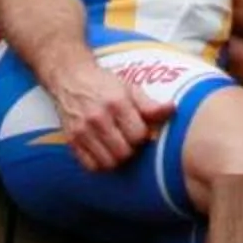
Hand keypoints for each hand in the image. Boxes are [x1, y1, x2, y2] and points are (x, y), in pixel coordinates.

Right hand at [52, 60, 168, 172]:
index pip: (138, 135)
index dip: (142, 135)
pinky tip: (104, 151)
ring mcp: (82, 131)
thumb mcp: (129, 88)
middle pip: (124, 152)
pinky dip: (100, 163)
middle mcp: (98, 118)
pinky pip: (91, 166)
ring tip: (117, 145)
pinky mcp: (71, 140)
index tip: (139, 129)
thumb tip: (172, 109)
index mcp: (117, 103)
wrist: (69, 76)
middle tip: (128, 138)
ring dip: (117, 158)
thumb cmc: (103, 83)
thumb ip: (150, 104)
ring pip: (109, 163)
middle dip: (131, 148)